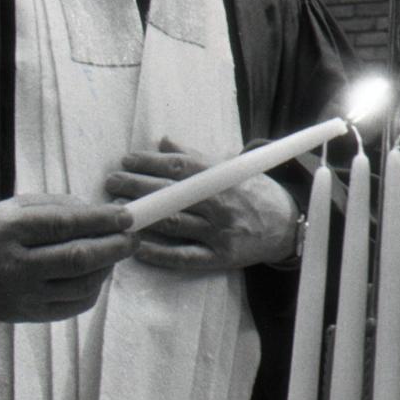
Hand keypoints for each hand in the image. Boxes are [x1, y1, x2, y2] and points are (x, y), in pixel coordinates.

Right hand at [0, 194, 135, 321]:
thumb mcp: (17, 206)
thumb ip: (59, 206)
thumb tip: (102, 214)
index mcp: (9, 230)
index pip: (64, 225)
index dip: (101, 220)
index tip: (126, 216)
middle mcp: (15, 266)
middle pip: (78, 259)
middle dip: (115, 246)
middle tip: (133, 237)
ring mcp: (24, 295)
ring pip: (83, 284)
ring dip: (108, 267)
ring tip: (116, 251)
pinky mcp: (32, 315)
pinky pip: (76, 304)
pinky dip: (95, 287)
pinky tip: (98, 271)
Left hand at [106, 138, 298, 270]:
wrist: (288, 225)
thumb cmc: (254, 191)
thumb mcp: (232, 167)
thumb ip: (196, 156)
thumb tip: (163, 141)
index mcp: (223, 178)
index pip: (180, 166)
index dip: (150, 162)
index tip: (127, 160)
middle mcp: (221, 204)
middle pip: (172, 194)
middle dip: (138, 187)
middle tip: (111, 182)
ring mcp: (220, 233)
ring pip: (174, 224)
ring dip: (143, 217)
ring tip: (116, 211)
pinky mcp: (221, 259)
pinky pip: (185, 257)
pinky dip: (160, 253)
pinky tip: (137, 248)